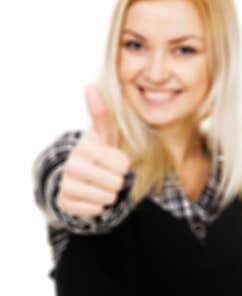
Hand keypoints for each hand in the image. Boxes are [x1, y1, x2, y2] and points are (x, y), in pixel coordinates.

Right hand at [56, 86, 130, 217]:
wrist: (77, 178)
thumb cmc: (98, 154)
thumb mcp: (104, 136)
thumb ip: (102, 114)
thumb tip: (90, 86)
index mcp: (86, 147)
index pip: (122, 165)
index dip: (124, 167)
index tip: (116, 163)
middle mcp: (72, 164)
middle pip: (116, 183)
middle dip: (118, 182)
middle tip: (108, 176)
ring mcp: (66, 184)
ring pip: (107, 198)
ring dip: (109, 195)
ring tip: (101, 185)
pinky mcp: (64, 202)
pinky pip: (96, 210)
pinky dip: (99, 207)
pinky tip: (91, 196)